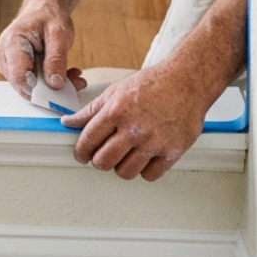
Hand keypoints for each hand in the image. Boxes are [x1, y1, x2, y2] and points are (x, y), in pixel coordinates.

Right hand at [0, 4, 84, 99]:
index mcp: (12, 42)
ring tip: (72, 74)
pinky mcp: (14, 70)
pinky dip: (50, 84)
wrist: (42, 10)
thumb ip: (56, 58)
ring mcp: (7, 64)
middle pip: (23, 85)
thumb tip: (55, 84)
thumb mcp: (59, 34)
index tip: (61, 90)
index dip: (39, 89)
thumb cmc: (48, 17)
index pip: (19, 77)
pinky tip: (65, 75)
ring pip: (29, 88)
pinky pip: (31, 85)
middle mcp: (4, 55)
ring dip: (52, 87)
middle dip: (51, 89)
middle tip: (76, 81)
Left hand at [60, 63, 215, 180]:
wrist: (186, 81)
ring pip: (126, 172)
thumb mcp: (115, 91)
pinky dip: (144, 170)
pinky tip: (143, 157)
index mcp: (117, 111)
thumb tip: (70, 122)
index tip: (81, 154)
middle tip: (101, 156)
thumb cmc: (153, 84)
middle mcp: (135, 128)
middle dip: (98, 161)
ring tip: (124, 156)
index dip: (80, 151)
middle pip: (104, 161)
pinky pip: (150, 175)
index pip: (88, 140)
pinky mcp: (173, 151)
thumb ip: (91, 110)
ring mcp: (154, 141)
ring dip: (121, 167)